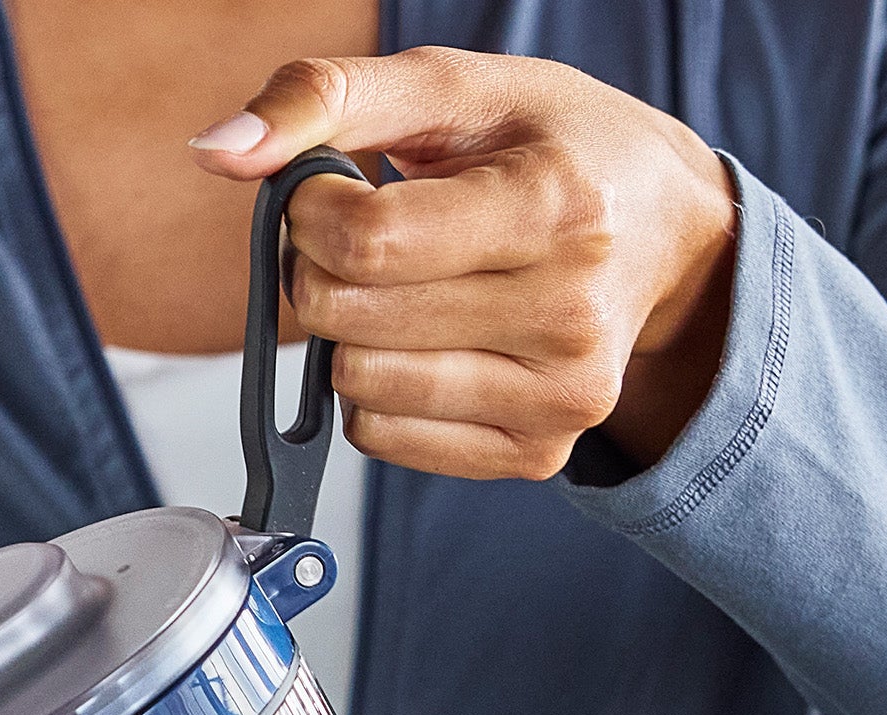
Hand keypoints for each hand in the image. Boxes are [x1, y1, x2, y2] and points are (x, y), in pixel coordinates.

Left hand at [190, 47, 737, 476]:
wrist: (668, 235)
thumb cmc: (560, 151)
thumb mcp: (458, 88)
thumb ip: (328, 98)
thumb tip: (217, 153)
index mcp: (556, 206)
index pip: (368, 243)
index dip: (310, 216)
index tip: (325, 193)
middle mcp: (568, 315)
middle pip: (354, 322)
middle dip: (323, 274)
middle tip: (362, 241)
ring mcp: (557, 399)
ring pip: (363, 391)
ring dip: (348, 338)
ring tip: (400, 291)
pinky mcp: (538, 455)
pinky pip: (388, 440)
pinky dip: (378, 391)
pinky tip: (424, 343)